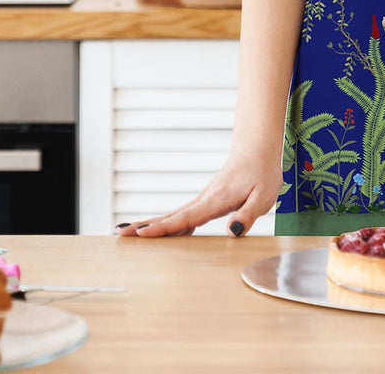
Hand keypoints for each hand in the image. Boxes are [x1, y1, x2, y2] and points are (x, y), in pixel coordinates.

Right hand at [115, 149, 281, 238]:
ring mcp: (203, 199)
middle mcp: (205, 198)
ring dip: (152, 224)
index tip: (142, 234)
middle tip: (120, 234)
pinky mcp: (206, 200)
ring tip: (128, 234)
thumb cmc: (263, 172)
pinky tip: (157, 231)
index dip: (164, 228)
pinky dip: (167, 222)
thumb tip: (232, 232)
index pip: (186, 217)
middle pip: (171, 215)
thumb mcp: (264, 196)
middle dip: (145, 225)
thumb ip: (248, 215)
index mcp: (217, 199)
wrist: (258, 149)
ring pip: (174, 214)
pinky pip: (183, 214)